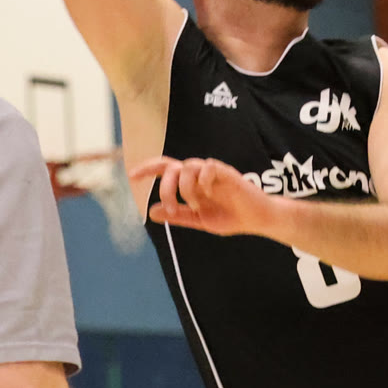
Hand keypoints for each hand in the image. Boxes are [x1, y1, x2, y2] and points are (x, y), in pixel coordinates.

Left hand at [134, 154, 274, 236]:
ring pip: (188, 166)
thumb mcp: (198, 220)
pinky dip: (202, 179)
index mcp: (190, 184)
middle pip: (172, 167)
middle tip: (170, 206)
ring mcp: (212, 173)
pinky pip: (208, 166)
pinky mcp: (227, 173)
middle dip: (166, 187)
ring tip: (195, 205)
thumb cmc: (230, 218)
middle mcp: (198, 175)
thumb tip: (151, 211)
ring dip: (185, 188)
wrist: (255, 220)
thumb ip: (177, 215)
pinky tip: (207, 193)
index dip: (148, 168)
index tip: (132, 176)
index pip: (165, 168)